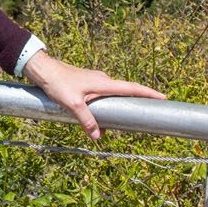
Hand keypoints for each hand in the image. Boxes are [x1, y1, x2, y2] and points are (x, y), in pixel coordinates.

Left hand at [22, 50, 165, 141]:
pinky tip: (98, 118)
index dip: (149, 93)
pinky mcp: (87, 84)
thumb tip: (98, 137)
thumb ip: (87, 120)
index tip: (164, 97)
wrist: (43, 70)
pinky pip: (102, 96)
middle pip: (125, 92)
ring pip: (111, 96)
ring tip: (120, 122)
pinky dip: (105, 106)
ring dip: (117, 107)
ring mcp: (95, 82)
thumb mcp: (73, 105)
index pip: (132, 88)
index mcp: (104, 83)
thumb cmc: (58, 83)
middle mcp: (103, 80)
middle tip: (147, 113)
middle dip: (137, 102)